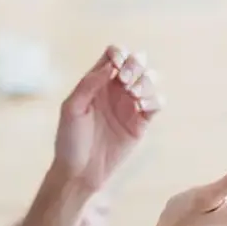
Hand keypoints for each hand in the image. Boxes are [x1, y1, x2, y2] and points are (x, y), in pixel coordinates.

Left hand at [54, 46, 162, 190]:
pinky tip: (141, 109)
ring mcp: (129, 105)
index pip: (113, 55)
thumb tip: (110, 66)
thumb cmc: (69, 140)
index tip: (115, 68)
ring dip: (147, 81)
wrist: (79, 171)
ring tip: (134, 96)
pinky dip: (154, 100)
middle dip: (136, 65)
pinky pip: (157, 103)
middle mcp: (115, 90)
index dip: (119, 54)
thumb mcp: (71, 109)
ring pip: (150, 80)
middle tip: (125, 82)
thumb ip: (88, 84)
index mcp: (96, 82)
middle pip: (136, 62)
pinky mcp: (141, 123)